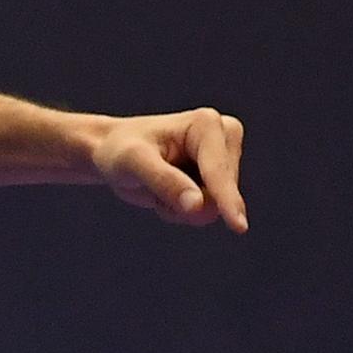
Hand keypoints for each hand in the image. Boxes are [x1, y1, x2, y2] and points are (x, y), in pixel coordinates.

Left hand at [91, 108, 247, 231]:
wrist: (113, 151)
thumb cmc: (120, 151)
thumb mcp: (133, 163)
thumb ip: (165, 182)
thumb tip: (199, 205)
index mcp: (207, 124)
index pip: (218, 172)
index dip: (226, 201)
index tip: (239, 227)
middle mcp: (225, 136)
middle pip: (219, 194)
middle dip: (183, 203)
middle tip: (150, 182)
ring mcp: (225, 158)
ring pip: (214, 207)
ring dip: (180, 208)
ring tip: (157, 186)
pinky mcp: (219, 177)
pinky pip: (207, 212)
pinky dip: (181, 211)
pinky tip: (166, 193)